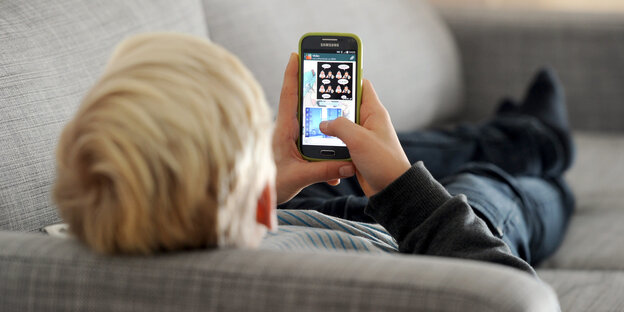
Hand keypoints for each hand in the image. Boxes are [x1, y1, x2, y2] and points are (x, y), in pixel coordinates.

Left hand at [273, 53, 354, 203]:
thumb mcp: (298, 178)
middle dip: (313, 89)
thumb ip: (323, 171)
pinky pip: (315, 144)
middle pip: (301, 103)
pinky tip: (338, 170)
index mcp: (283, 130)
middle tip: (325, 71)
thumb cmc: (271, 186)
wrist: (260, 204)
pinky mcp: (296, 152)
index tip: (295, 54)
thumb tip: (347, 165)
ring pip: (311, 124)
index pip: (288, 96)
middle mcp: (287, 132)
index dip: (292, 74)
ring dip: (325, 123)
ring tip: (340, 119)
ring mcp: (291, 141)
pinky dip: (328, 151)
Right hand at [320, 79, 410, 196]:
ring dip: (328, 126)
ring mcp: (362, 136)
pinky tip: (319, 143)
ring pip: (340, 124)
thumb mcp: (359, 139)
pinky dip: (331, 142)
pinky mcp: (356, 151)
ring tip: (311, 122)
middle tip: (311, 100)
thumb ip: (339, 126)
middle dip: (330, 104)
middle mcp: (368, 121)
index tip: (328, 74)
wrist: (391, 189)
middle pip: (346, 105)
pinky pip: (340, 141)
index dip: (346, 78)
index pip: (361, 85)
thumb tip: (323, 123)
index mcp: (374, 112)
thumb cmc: (383, 162)